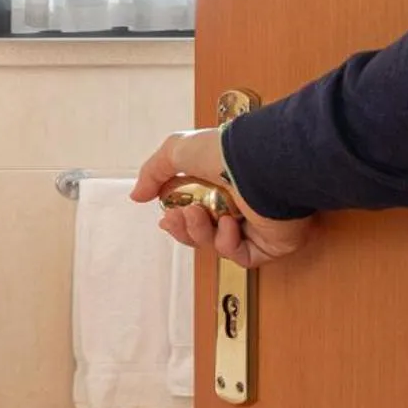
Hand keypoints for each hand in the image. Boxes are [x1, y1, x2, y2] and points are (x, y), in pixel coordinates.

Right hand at [133, 129, 314, 267]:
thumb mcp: (176, 151)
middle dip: (184, 229)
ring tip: (200, 213)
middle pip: (201, 234)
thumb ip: (152, 173)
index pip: (195, 213)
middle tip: (178, 215)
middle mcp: (240, 206)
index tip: (165, 219)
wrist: (260, 163)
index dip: (177, 221)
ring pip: (216, 245)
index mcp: (222, 186)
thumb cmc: (225, 152)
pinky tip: (229, 224)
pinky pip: (241, 257)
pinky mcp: (271, 244)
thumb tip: (136, 197)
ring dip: (201, 232)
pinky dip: (228, 244)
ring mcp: (257, 226)